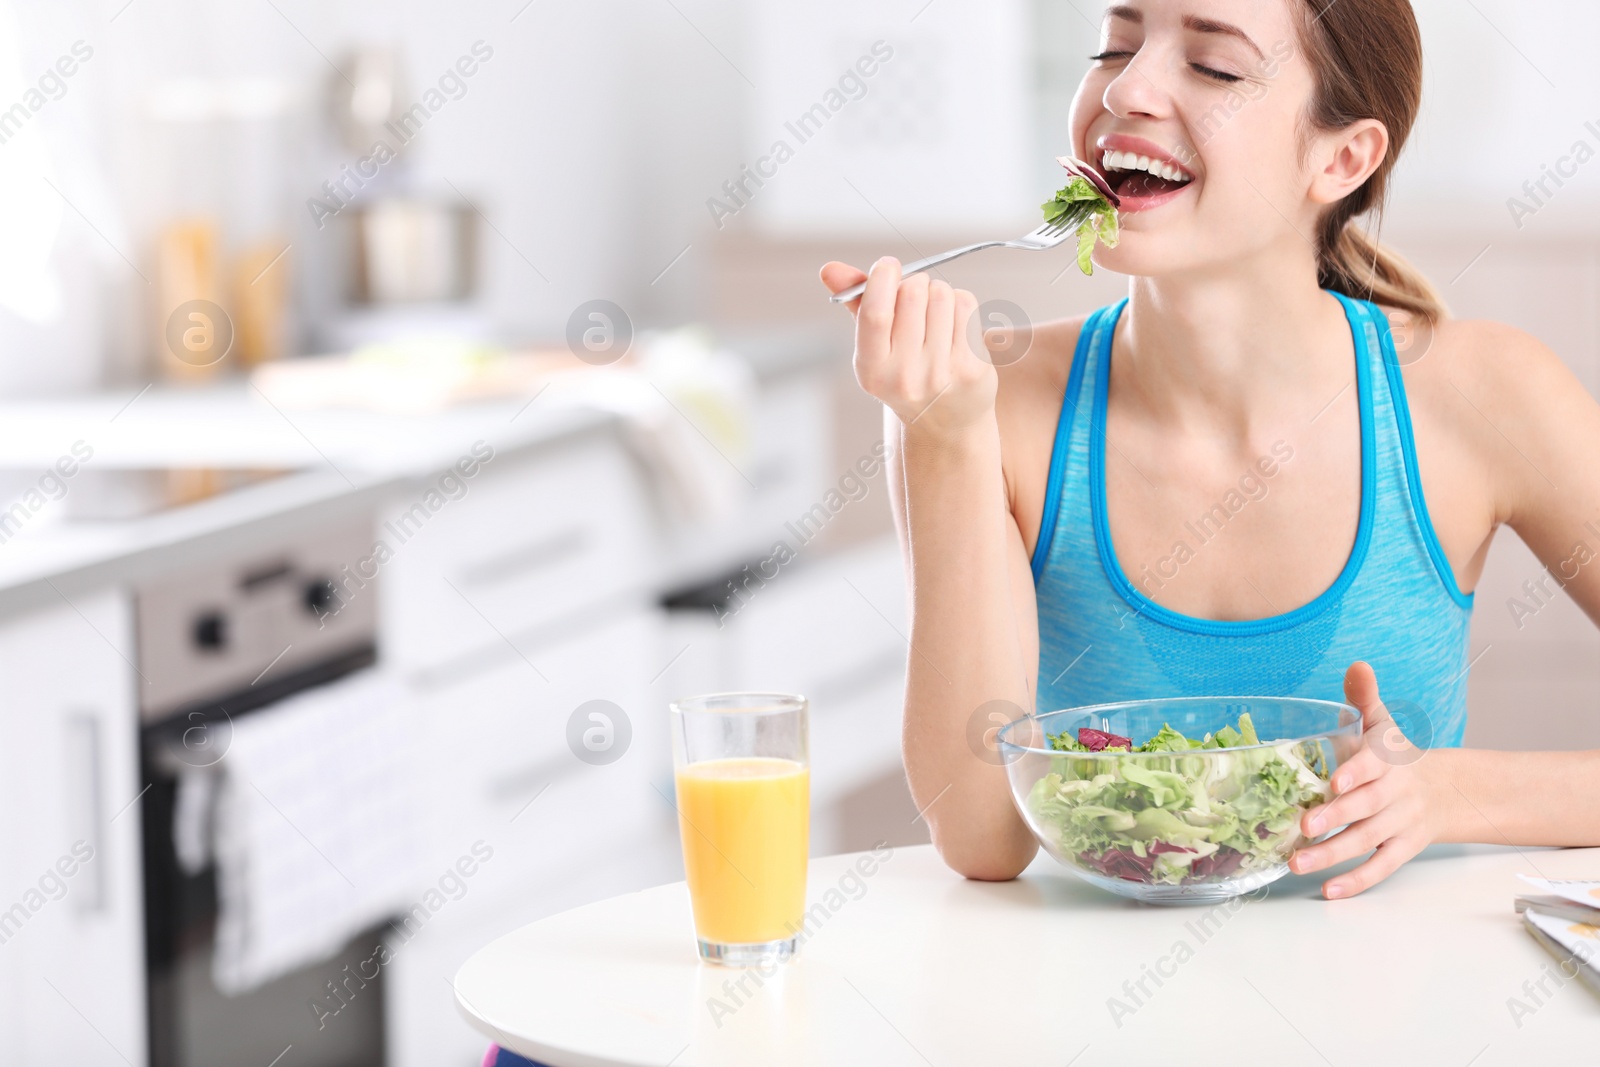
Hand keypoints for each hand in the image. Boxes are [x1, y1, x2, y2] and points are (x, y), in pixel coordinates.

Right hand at [820, 258, 996, 438]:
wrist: (945, 423)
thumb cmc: (905, 374)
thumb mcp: (874, 348)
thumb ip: (856, 306)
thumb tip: (830, 269)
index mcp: (872, 369)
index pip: (875, 313)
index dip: (881, 279)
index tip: (887, 265)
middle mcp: (904, 375)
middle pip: (912, 294)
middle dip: (914, 283)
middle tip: (915, 295)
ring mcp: (941, 374)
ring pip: (942, 295)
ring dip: (938, 292)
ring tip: (935, 314)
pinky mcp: (972, 368)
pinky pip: (966, 307)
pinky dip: (960, 304)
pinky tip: (954, 324)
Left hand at [1288, 662, 1448, 898]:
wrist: (1443, 789)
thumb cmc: (1395, 754)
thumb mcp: (1383, 723)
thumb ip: (1365, 697)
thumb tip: (1357, 665)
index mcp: (1387, 760)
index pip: (1373, 765)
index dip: (1355, 772)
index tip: (1334, 782)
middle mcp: (1395, 793)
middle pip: (1366, 808)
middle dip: (1336, 817)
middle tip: (1303, 828)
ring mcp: (1400, 824)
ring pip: (1367, 842)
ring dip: (1333, 855)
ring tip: (1297, 864)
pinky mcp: (1402, 849)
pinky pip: (1382, 869)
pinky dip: (1357, 882)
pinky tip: (1328, 891)